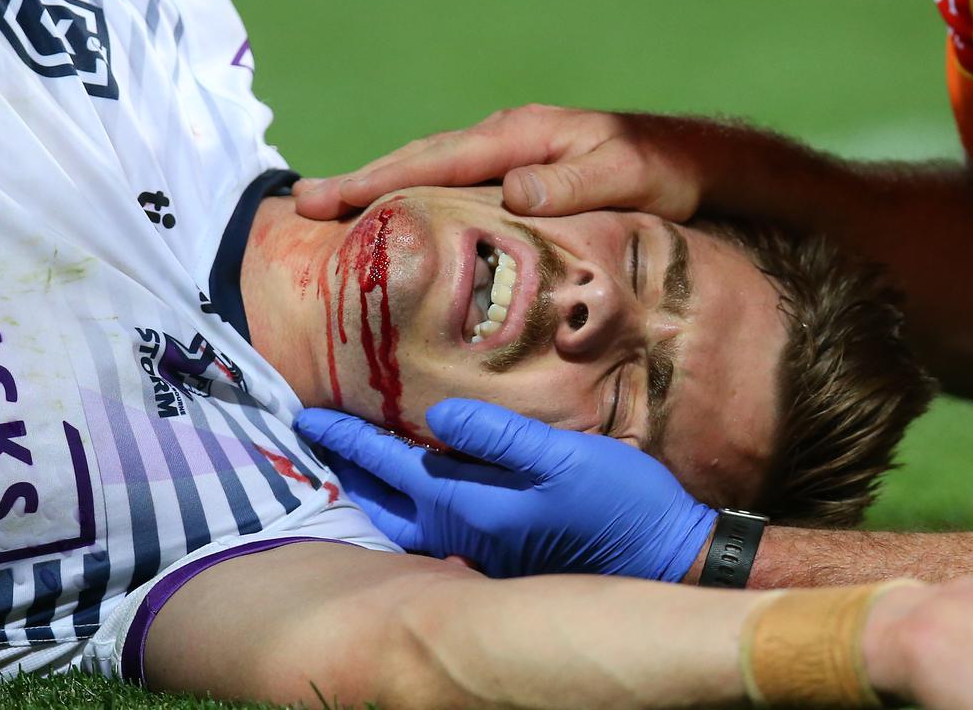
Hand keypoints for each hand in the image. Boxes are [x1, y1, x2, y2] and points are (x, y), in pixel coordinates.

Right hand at [292, 105, 713, 220]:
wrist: (691, 164)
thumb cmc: (660, 171)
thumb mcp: (622, 177)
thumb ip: (570, 186)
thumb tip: (512, 193)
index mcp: (520, 136)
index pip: (436, 160)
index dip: (379, 180)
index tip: (328, 199)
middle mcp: (506, 140)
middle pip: (420, 160)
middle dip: (362, 182)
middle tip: (304, 208)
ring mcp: (510, 156)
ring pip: (432, 171)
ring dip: (384, 190)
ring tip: (333, 215)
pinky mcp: (519, 176)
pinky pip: (455, 186)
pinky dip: (419, 199)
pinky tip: (401, 223)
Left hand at [294, 399, 717, 580]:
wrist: (664, 559)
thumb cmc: (620, 503)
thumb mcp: (566, 457)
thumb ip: (500, 435)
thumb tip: (438, 414)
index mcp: (474, 508)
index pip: (394, 468)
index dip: (351, 439)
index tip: (308, 416)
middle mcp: (465, 536)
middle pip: (384, 505)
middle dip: (346, 471)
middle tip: (313, 439)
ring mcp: (481, 551)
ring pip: (403, 522)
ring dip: (372, 491)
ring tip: (349, 463)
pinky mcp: (500, 555)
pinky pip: (430, 529)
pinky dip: (405, 506)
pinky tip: (411, 488)